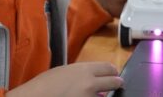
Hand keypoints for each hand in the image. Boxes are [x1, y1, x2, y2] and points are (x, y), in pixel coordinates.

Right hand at [7, 62, 122, 96]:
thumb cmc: (45, 85)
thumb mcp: (65, 72)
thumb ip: (82, 74)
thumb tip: (96, 80)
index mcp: (84, 70)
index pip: (109, 68)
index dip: (113, 71)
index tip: (114, 74)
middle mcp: (90, 84)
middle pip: (114, 82)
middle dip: (115, 84)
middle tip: (116, 85)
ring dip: (102, 96)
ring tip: (93, 94)